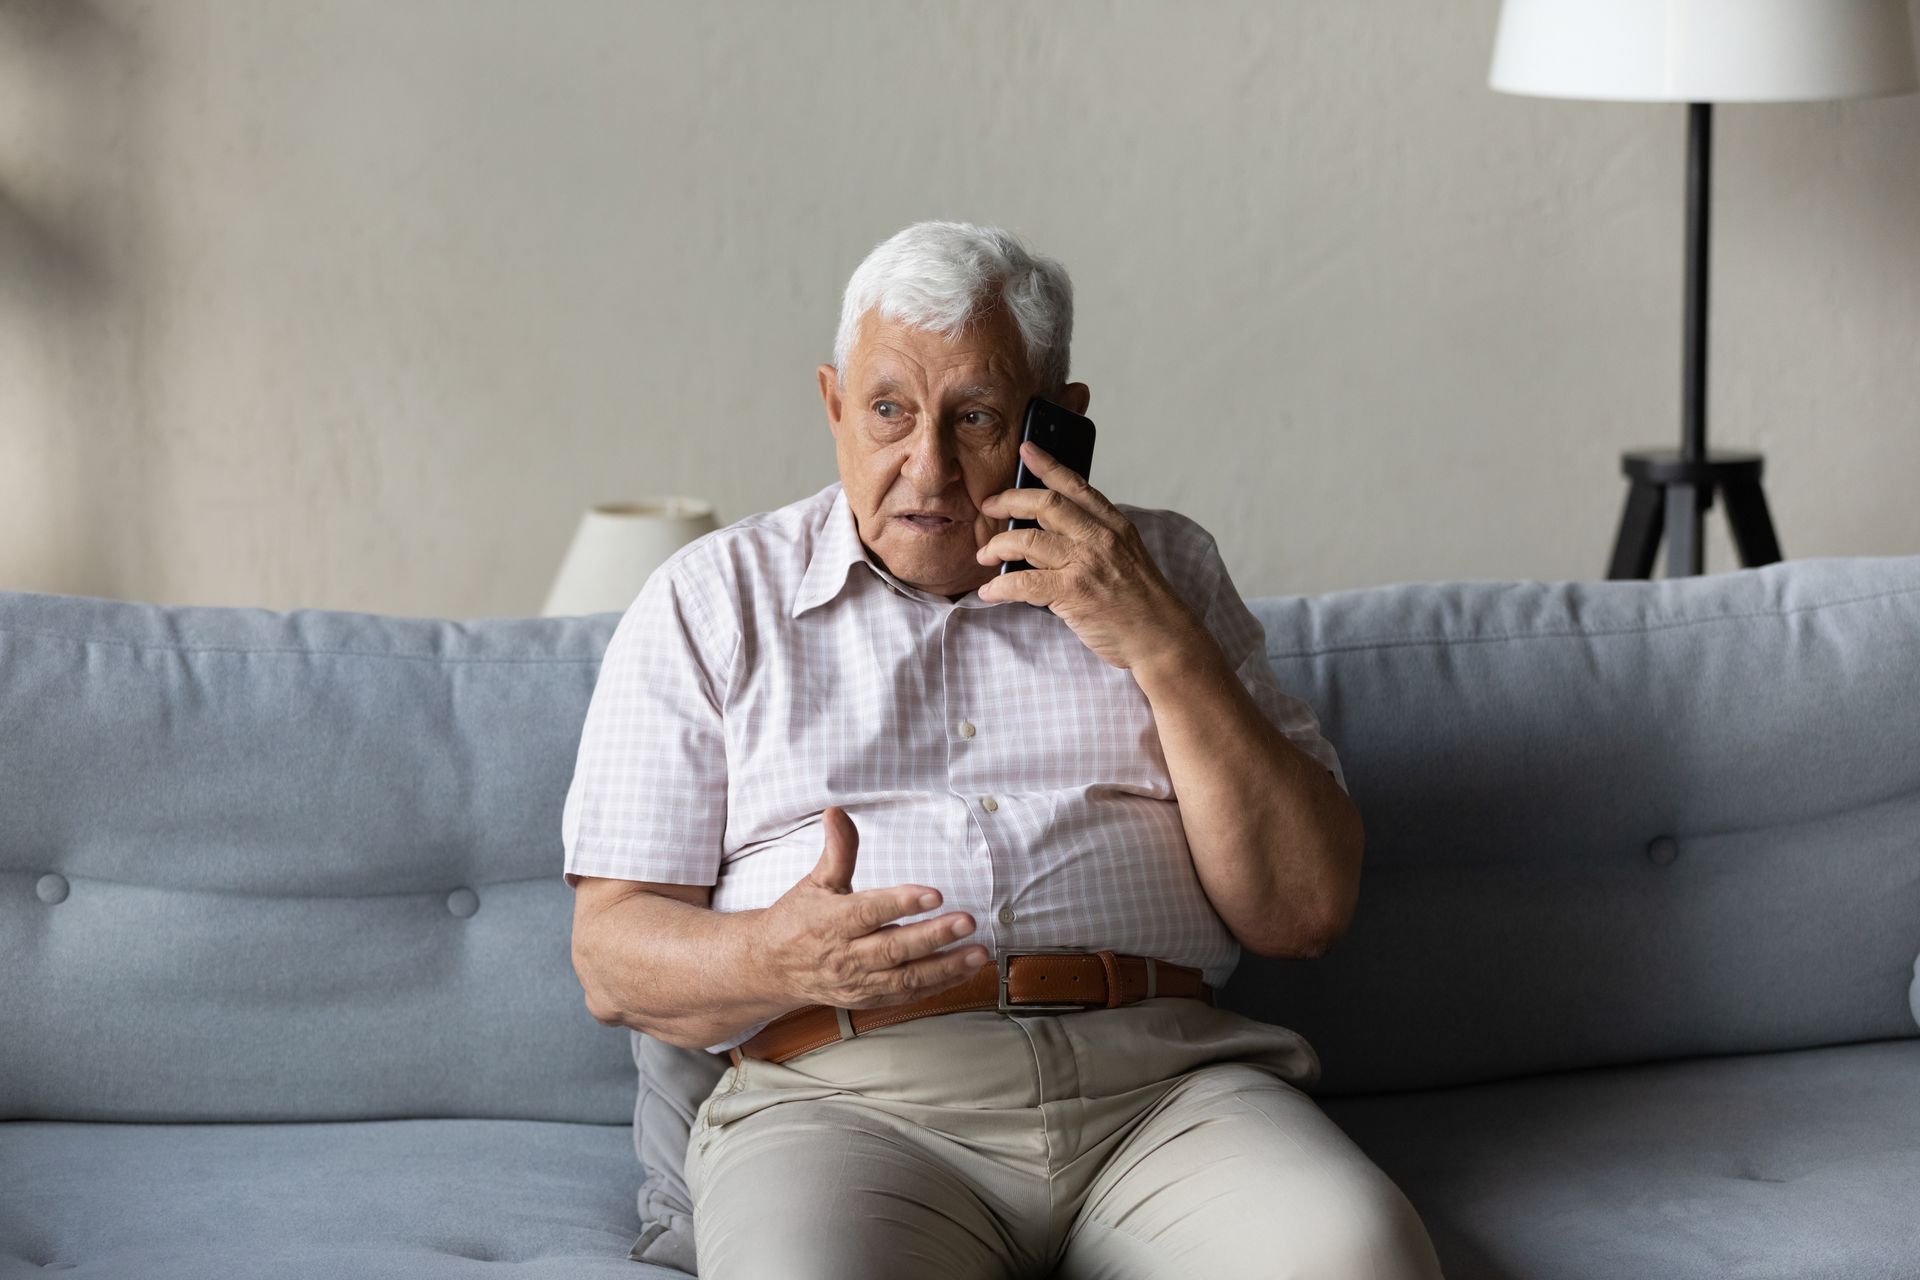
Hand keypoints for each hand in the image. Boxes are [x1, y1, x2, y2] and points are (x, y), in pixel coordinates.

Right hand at [757, 805, 989, 1009]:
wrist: (771, 967)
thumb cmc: (798, 920)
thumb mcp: (815, 881)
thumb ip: (837, 850)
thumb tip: (837, 812)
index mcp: (832, 921)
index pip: (870, 911)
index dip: (902, 903)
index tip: (934, 894)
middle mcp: (846, 955)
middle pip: (894, 948)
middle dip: (934, 936)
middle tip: (966, 922)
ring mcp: (858, 981)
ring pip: (906, 977)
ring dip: (946, 967)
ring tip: (978, 953)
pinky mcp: (867, 998)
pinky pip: (906, 995)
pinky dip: (937, 986)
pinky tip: (964, 972)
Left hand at [974, 440, 1210, 670]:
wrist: (1161, 637)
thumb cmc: (1141, 602)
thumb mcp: (1127, 556)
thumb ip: (1096, 538)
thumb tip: (1053, 531)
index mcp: (1114, 524)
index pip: (1075, 485)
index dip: (1046, 464)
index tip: (1025, 450)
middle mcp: (1100, 536)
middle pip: (1044, 504)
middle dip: (1008, 501)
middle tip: (988, 507)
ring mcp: (1086, 562)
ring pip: (1028, 539)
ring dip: (998, 546)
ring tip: (984, 555)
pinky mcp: (1074, 591)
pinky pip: (1024, 582)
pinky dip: (1000, 587)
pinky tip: (990, 592)